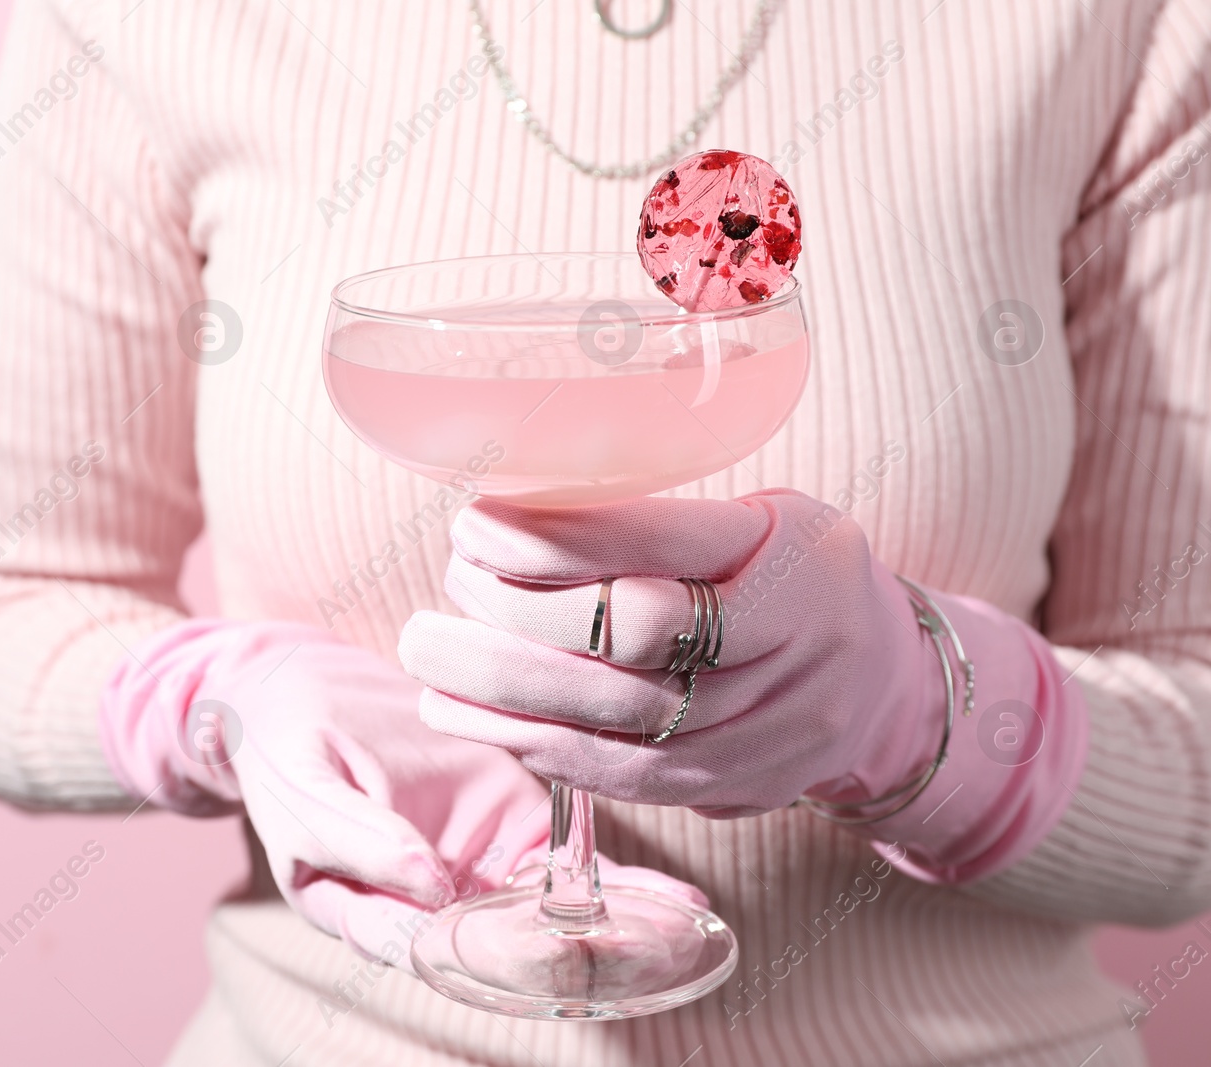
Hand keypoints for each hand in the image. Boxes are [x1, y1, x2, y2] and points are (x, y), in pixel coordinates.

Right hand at [101, 620, 704, 967]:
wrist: (300, 685)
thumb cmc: (283, 743)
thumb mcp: (300, 784)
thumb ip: (359, 838)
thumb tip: (429, 888)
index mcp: (362, 909)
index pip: (430, 948)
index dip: (491, 954)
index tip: (550, 946)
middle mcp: (427, 904)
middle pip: (503, 953)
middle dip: (574, 957)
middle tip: (639, 952)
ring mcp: (474, 867)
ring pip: (550, 921)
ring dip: (616, 935)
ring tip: (678, 935)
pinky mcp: (512, 826)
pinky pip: (571, 868)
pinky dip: (624, 887)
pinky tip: (677, 900)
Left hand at [398, 491, 943, 817]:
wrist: (886, 681)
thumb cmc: (793, 574)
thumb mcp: (756, 517)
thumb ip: (657, 518)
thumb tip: (512, 512)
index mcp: (793, 552)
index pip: (657, 544)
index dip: (553, 537)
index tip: (476, 521)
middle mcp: (792, 642)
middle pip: (632, 636)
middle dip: (515, 613)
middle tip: (446, 586)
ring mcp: (770, 726)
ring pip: (619, 719)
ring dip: (506, 694)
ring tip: (432, 665)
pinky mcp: (740, 785)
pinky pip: (627, 777)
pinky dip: (541, 748)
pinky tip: (479, 720)